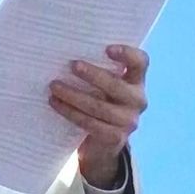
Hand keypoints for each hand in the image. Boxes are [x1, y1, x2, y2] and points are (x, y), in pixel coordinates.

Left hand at [49, 44, 148, 185]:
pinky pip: (89, 123)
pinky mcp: (116, 138)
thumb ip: (98, 70)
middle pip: (116, 85)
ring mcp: (128, 121)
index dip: (127, 54)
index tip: (107, 49)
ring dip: (73, 95)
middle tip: (72, 65)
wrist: (102, 143)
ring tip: (54, 86)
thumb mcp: (104, 86)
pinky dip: (69, 112)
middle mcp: (137, 100)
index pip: (140, 62)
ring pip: (98, 106)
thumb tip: (65, 51)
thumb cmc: (99, 102)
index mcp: (136, 81)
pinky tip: (55, 103)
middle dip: (93, 75)